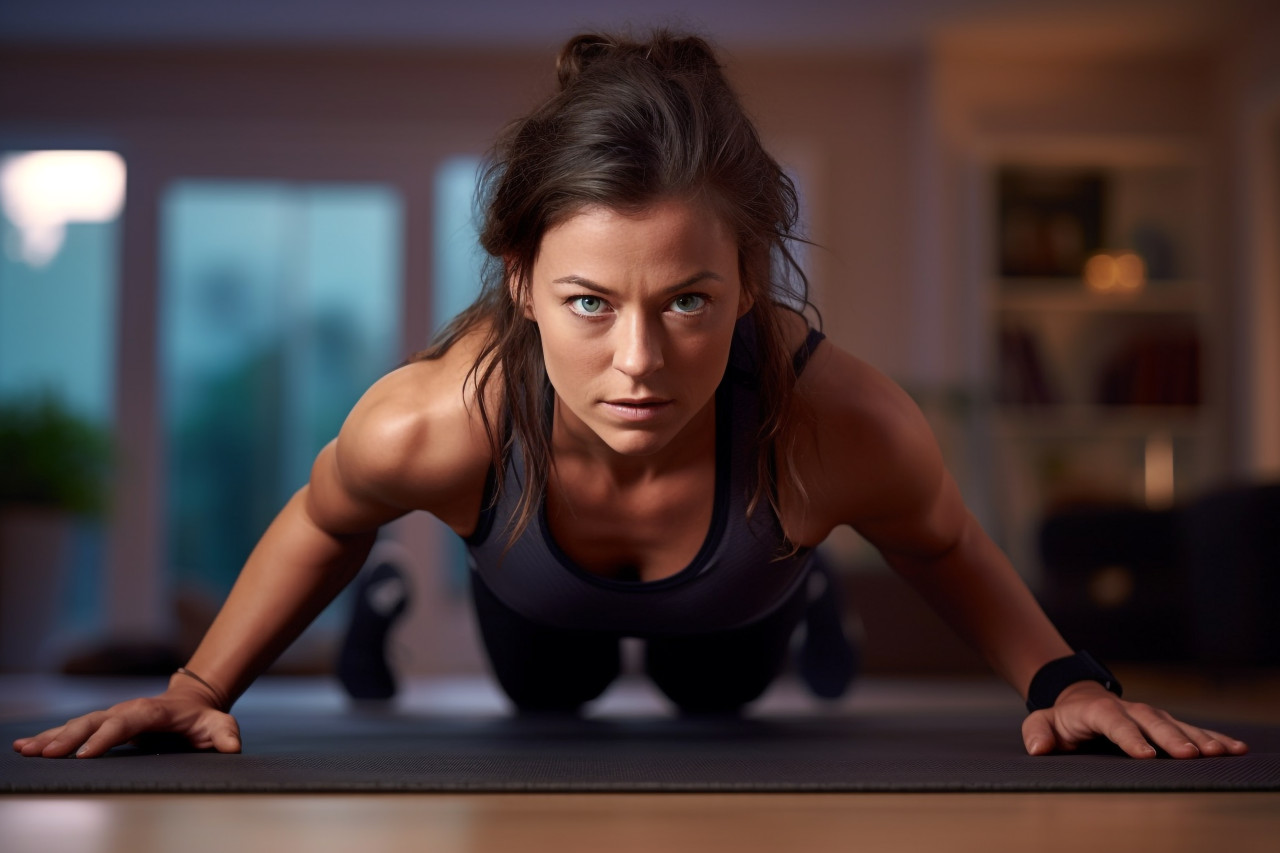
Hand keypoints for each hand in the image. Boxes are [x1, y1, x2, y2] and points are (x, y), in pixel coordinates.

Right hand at [11, 684, 240, 758]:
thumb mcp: (220, 725)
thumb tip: (233, 746)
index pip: (126, 722)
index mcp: (151, 711)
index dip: (106, 737)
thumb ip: (225, 734)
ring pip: (78, 725)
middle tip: (46, 754)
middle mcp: (126, 710)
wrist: (194, 702)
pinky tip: (25, 746)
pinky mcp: (103, 724)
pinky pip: (73, 729)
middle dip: (69, 737)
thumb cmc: (205, 719)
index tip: (85, 754)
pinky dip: (49, 737)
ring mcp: (112, 715)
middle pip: (94, 722)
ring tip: (25, 750)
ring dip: (51, 737)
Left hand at [1022, 681, 1249, 758]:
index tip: (1145, 755)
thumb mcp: (1042, 722)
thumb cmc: (1060, 720)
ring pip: (1177, 725)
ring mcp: (1150, 716)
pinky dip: (1214, 738)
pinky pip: (1192, 730)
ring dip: (1200, 738)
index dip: (1129, 738)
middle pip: (1152, 722)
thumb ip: (1037, 732)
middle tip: (1190, 756)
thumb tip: (1037, 749)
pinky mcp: (1165, 724)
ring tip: (1222, 753)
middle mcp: (1129, 710)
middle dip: (1170, 738)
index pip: (1113, 722)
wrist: (1078, 701)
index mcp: (1098, 711)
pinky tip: (1235, 749)